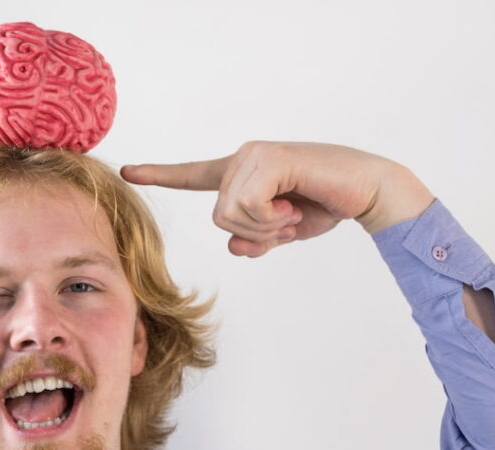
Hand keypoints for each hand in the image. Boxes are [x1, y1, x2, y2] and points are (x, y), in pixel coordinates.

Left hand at [120, 141, 432, 256]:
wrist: (366, 191)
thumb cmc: (325, 205)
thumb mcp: (281, 233)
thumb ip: (254, 240)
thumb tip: (233, 247)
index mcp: (242, 175)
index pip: (194, 176)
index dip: (160, 175)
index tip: (128, 171)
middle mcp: (242, 159)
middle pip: (220, 217)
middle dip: (255, 233)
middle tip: (287, 222)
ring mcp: (254, 156)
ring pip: (230, 215)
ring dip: (266, 228)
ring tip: (293, 212)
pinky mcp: (269, 160)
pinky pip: (248, 207)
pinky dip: (272, 219)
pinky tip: (295, 206)